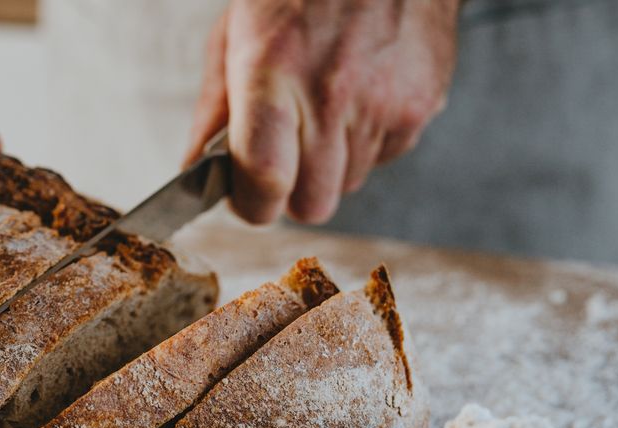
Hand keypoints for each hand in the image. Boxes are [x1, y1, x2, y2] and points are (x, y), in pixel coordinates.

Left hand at [185, 0, 459, 223]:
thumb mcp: (235, 34)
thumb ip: (214, 110)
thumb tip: (195, 170)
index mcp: (274, 73)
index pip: (265, 182)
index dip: (251, 204)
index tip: (245, 196)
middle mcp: (332, 94)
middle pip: (313, 203)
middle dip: (291, 193)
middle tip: (282, 157)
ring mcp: (385, 103)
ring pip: (350, 183)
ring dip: (330, 163)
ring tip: (323, 106)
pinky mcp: (422, 105)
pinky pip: (384, 157)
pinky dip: (366, 141)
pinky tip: (358, 95)